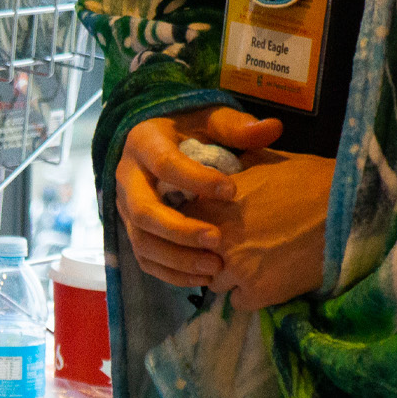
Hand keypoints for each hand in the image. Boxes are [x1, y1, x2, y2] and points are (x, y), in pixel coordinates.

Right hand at [114, 107, 282, 286]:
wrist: (157, 143)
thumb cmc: (188, 130)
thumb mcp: (209, 119)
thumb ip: (237, 126)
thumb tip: (272, 128)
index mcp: (144, 144)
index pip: (165, 165)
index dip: (197, 181)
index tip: (232, 192)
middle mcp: (126, 179)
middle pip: (144, 211)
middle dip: (180, 230)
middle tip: (218, 240)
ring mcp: (124, 208)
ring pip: (142, 241)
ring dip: (177, 258)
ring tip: (215, 267)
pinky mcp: (132, 231)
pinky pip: (144, 259)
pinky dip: (171, 273)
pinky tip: (202, 278)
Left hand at [185, 150, 335, 309]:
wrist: (350, 207)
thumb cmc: (310, 178)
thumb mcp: (263, 164)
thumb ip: (231, 173)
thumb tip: (214, 170)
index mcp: (212, 204)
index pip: (183, 225)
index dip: (198, 229)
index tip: (214, 229)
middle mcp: (216, 238)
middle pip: (196, 258)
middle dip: (213, 255)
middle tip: (239, 249)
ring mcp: (235, 268)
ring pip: (215, 282)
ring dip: (231, 277)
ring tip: (256, 265)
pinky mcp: (258, 292)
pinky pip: (238, 302)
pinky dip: (250, 295)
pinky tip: (268, 280)